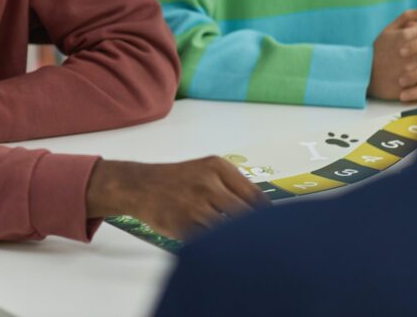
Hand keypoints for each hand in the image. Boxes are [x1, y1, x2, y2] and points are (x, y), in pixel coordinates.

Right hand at [85, 157, 266, 239]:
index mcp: (218, 167)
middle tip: (264, 244)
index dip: (269, 216)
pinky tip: (220, 249)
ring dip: (237, 242)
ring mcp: (195, 205)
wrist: (139, 185)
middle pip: (245, 215)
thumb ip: (233, 186)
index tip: (278, 228)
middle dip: (256, 231)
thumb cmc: (177, 180)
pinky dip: (217, 248)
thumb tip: (265, 212)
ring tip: (244, 249)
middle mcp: (208, 183)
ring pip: (229, 231)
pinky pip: (209, 241)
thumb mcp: (206, 170)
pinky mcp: (183, 225)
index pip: (255, 196)